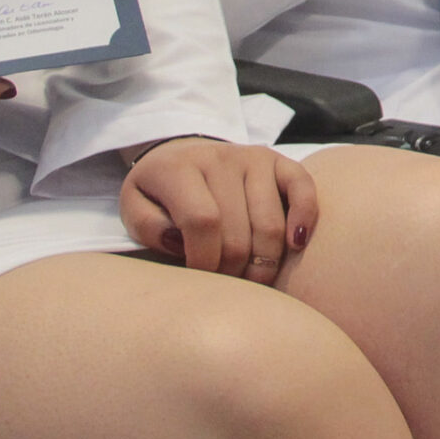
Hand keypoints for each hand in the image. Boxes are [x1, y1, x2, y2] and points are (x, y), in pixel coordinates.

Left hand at [122, 138, 320, 284]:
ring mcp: (254, 157)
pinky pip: (303, 188)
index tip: (201, 280)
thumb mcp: (134, 207)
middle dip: (234, 270)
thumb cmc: (159, 193)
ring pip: (271, 223)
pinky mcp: (281, 161)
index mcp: (178, 168)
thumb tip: (180, 242)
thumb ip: (148, 227)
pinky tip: (296, 245)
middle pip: (239, 231)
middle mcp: (220, 157)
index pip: (202, 221)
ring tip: (252, 279)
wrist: (183, 153)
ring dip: (265, 262)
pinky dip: (304, 219)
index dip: (205, 260)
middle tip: (227, 285)